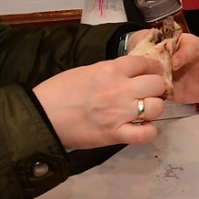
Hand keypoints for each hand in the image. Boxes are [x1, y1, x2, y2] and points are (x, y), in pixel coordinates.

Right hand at [33, 53, 167, 151]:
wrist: (41, 115)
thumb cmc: (57, 91)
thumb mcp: (85, 71)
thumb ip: (108, 71)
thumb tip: (124, 74)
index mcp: (110, 69)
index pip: (145, 63)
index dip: (151, 68)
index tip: (151, 73)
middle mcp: (120, 89)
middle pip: (157, 84)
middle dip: (156, 88)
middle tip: (148, 93)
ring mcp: (119, 113)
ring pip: (156, 107)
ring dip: (153, 108)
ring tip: (145, 111)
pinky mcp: (115, 135)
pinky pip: (145, 134)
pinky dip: (148, 132)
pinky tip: (142, 129)